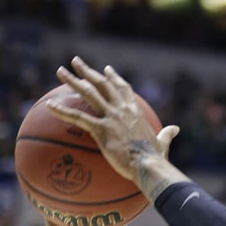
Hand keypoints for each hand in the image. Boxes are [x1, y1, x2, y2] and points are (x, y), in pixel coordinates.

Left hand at [46, 57, 179, 184]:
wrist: (149, 165)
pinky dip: (63, 111)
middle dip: (88, 71)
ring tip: (59, 72)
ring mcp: (111, 117)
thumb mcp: (163, 142)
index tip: (105, 69)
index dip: (113, 78)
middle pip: (102, 84)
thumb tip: (176, 129)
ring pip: (89, 93)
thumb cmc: (155, 157)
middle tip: (75, 61)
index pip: (123, 89)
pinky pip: (79, 118)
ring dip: (73, 81)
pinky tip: (49, 106)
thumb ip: (167, 134)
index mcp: (134, 111)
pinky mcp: (102, 130)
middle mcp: (122, 109)